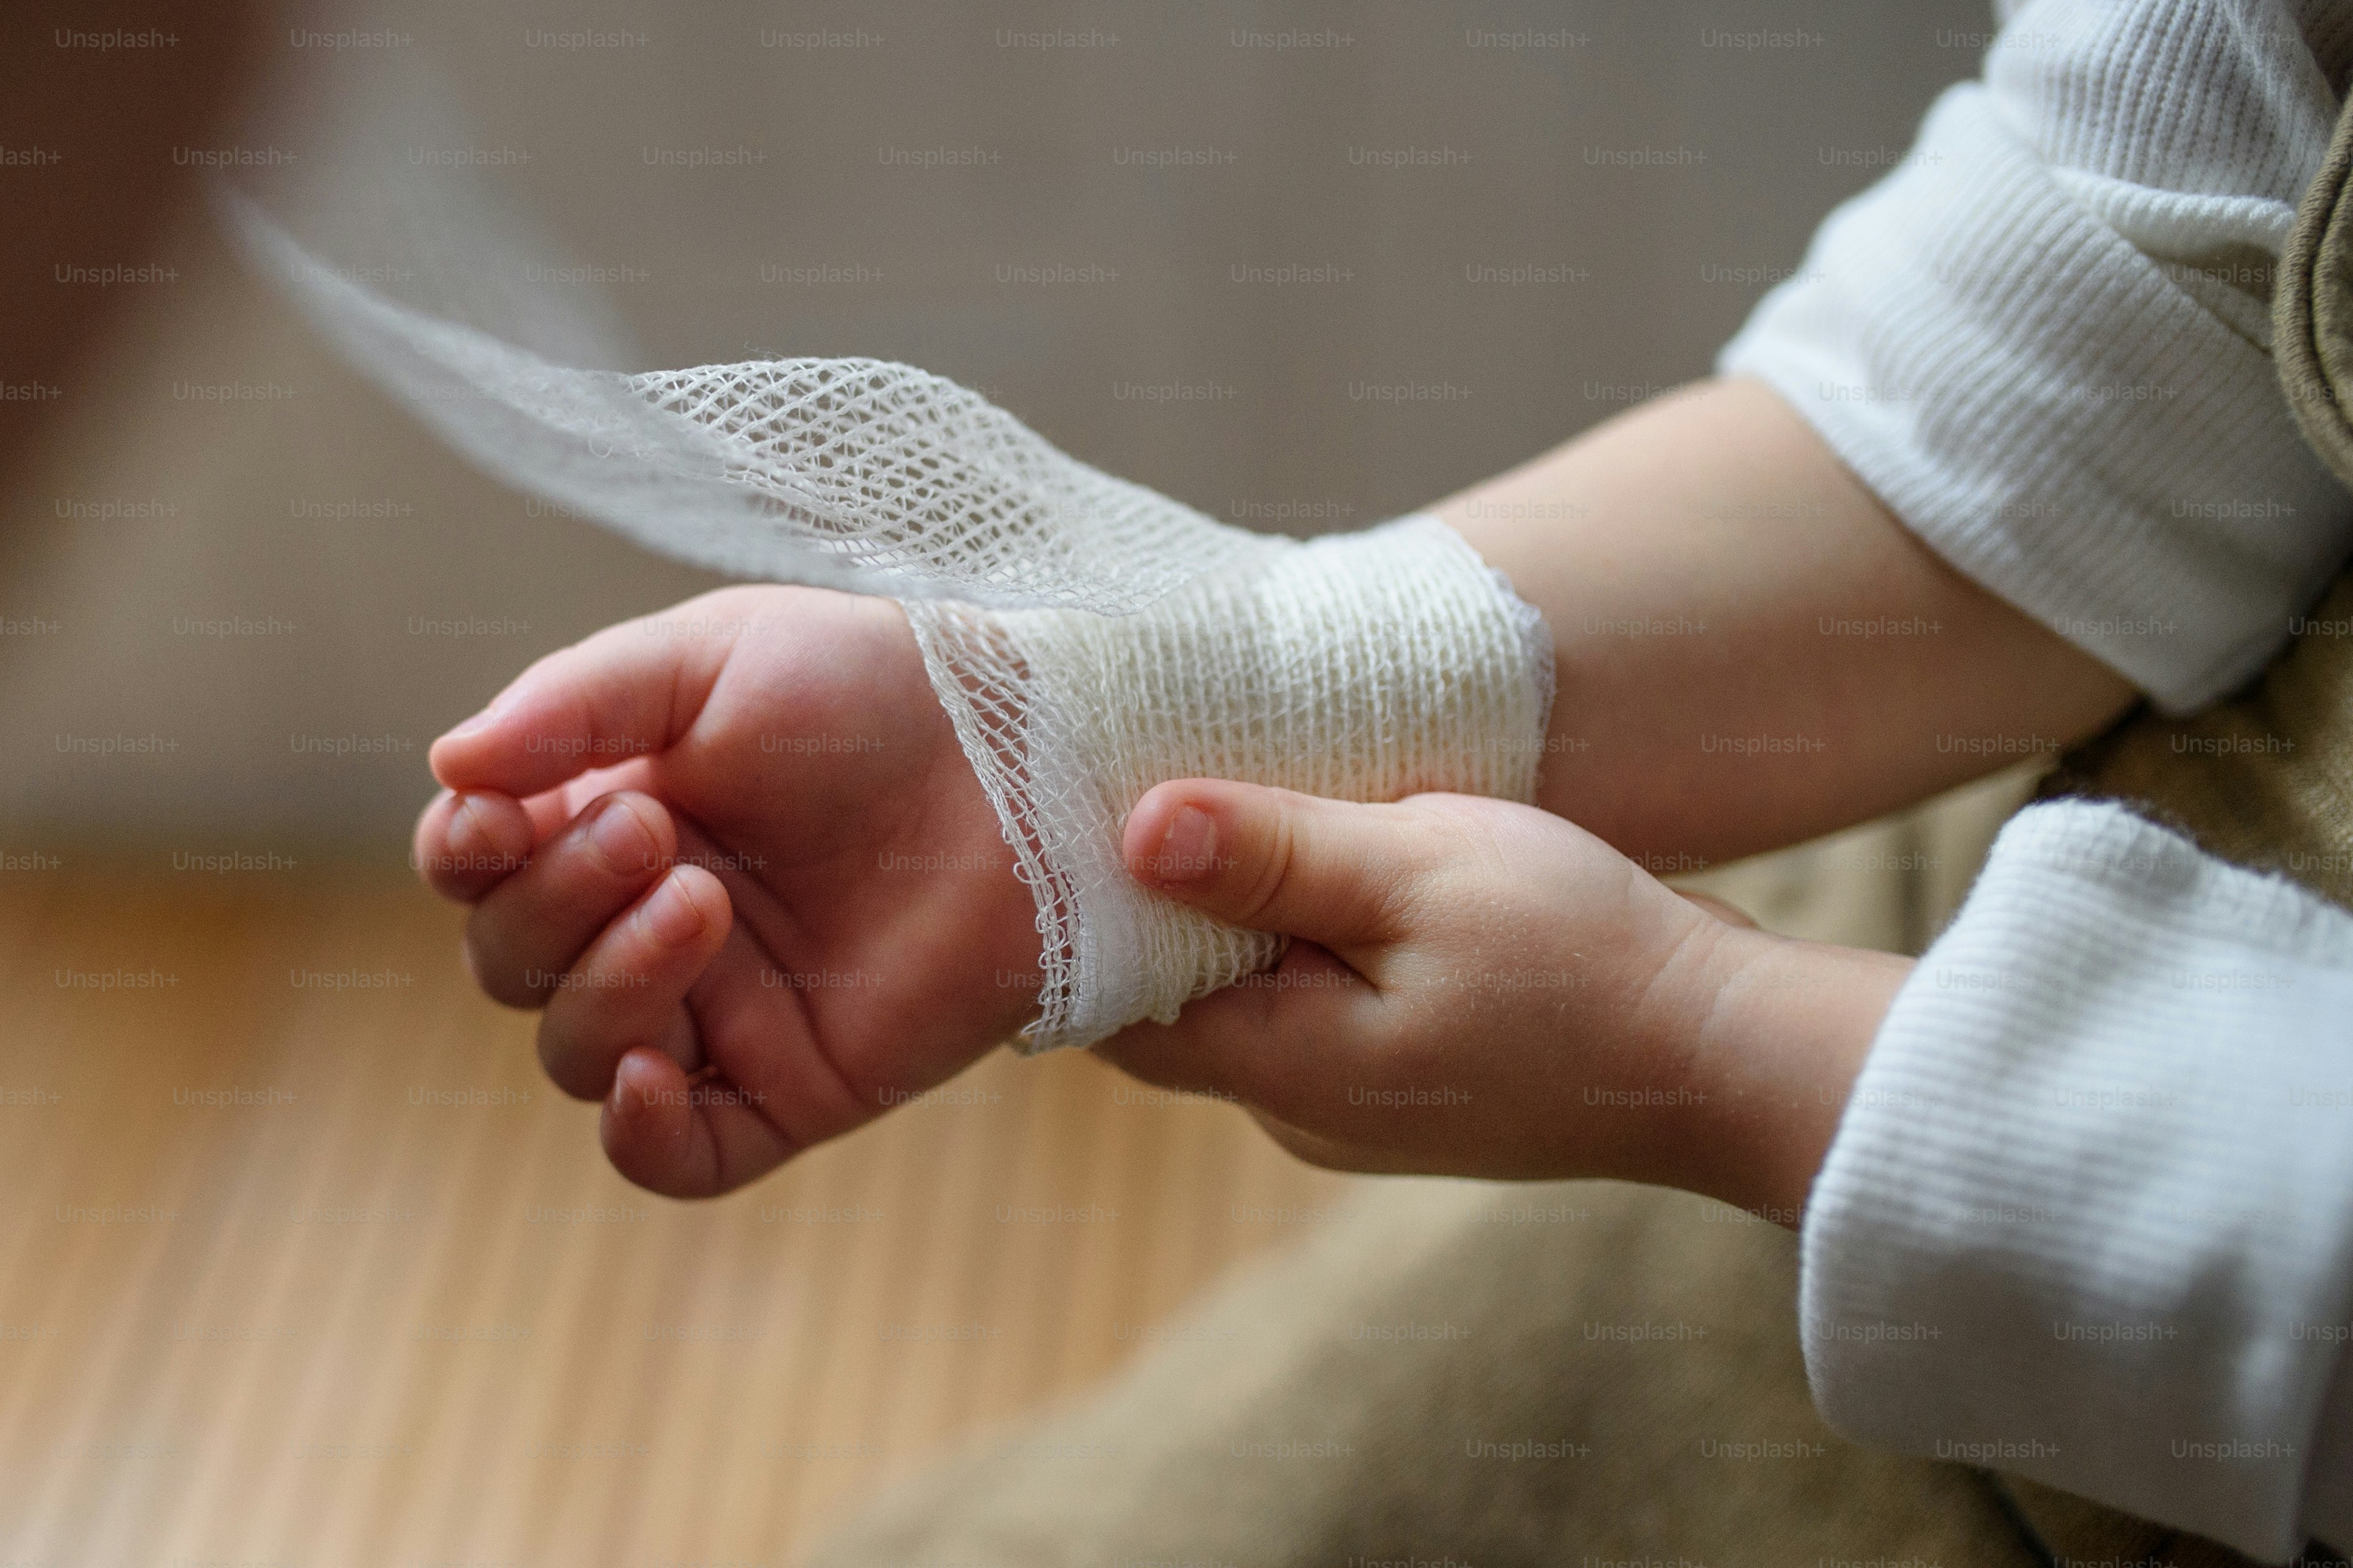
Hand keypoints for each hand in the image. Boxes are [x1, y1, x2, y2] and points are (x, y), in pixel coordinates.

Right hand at [411, 586, 1039, 1197]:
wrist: (1027, 757)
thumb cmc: (876, 689)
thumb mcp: (710, 659)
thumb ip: (575, 705)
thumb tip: (449, 768)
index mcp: (612, 820)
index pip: (481, 871)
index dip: (467, 855)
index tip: (498, 820)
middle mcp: (648, 925)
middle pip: (515, 966)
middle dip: (559, 903)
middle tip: (657, 830)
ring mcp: (719, 1014)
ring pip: (582, 1056)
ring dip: (610, 984)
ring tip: (703, 899)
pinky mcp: (795, 1087)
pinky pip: (681, 1161)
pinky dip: (641, 1138)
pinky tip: (650, 1076)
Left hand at [1100, 781, 1913, 1221]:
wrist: (1729, 1051)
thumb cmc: (1584, 960)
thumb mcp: (1418, 873)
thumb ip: (1272, 855)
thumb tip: (1132, 830)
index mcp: (1280, 1069)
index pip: (1108, 1001)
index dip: (1082, 904)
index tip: (1077, 797)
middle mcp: (1298, 1105)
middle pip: (1174, 993)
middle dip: (1163, 895)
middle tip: (1162, 767)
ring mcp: (1356, 1099)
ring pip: (1252, 989)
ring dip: (1247, 904)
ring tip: (1256, 795)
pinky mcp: (1409, 1074)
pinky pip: (1321, 994)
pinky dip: (1312, 928)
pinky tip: (1343, 858)